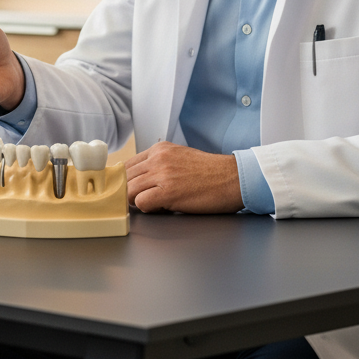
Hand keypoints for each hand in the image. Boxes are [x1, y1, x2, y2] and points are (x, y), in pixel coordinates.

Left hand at [126, 142, 243, 213]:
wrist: (233, 178)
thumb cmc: (210, 172)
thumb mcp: (179, 157)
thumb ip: (159, 164)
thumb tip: (140, 179)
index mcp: (159, 149)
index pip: (127, 165)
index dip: (126, 180)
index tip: (130, 190)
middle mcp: (157, 158)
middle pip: (126, 178)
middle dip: (129, 192)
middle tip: (141, 201)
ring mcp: (162, 174)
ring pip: (129, 190)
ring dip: (137, 201)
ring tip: (153, 205)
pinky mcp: (168, 192)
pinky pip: (141, 202)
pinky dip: (146, 209)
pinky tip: (160, 209)